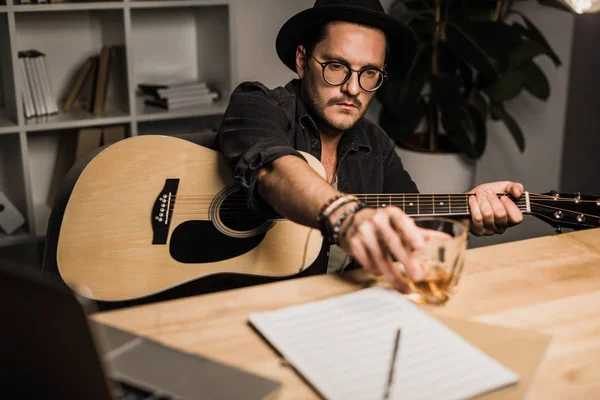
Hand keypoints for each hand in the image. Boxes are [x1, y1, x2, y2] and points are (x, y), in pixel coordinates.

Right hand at [336, 205, 450, 292]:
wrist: (350, 219)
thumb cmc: (381, 223)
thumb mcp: (399, 223)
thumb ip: (420, 232)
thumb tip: (448, 239)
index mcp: (391, 213)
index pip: (402, 221)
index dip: (411, 233)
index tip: (420, 246)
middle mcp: (376, 219)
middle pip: (392, 242)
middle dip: (406, 260)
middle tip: (417, 275)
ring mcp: (363, 231)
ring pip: (379, 257)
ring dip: (392, 274)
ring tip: (403, 286)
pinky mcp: (353, 243)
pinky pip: (367, 262)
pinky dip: (376, 271)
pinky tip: (382, 274)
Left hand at [467, 181, 524, 235]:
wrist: (471, 197)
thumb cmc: (488, 194)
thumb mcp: (504, 187)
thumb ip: (515, 187)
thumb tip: (518, 193)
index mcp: (511, 218)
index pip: (517, 218)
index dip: (510, 206)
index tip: (503, 197)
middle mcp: (502, 226)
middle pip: (500, 214)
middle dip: (493, 199)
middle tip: (488, 191)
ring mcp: (490, 230)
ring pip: (488, 214)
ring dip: (482, 200)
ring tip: (479, 193)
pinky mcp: (478, 230)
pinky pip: (477, 218)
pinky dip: (474, 205)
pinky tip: (473, 199)